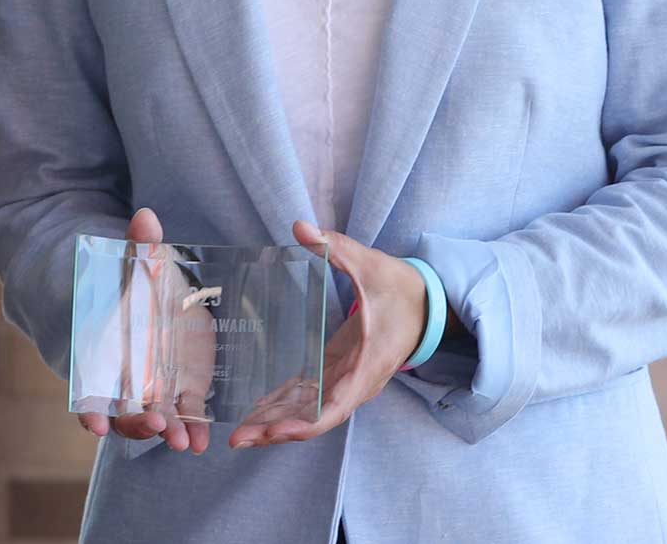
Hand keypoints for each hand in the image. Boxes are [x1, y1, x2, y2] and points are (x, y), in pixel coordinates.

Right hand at [74, 208, 214, 454]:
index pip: (87, 386)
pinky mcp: (181, 387)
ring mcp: (153, 386)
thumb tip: (146, 217)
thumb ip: (138, 246)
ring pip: (153, 418)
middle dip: (136, 423)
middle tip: (155, 425)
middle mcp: (123, 377)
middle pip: (122, 412)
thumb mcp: (133, 262)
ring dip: (167, 432)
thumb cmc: (130, 278)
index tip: (95, 424)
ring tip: (184, 443)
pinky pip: (184, 413)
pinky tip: (201, 441)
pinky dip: (191, 428)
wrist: (150, 292)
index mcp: (101, 351)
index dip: (88, 407)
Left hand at [226, 219, 424, 448]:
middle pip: (315, 417)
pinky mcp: (339, 372)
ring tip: (239, 434)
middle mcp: (356, 382)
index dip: (306, 422)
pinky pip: (310, 397)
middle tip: (238, 439)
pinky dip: (284, 407)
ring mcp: (347, 380)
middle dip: (277, 430)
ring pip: (309, 411)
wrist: (429, 304)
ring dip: (276, 423)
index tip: (277, 431)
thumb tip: (301, 227)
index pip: (335, 406)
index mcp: (368, 364)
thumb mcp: (372, 264)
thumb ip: (337, 247)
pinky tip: (256, 413)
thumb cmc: (402, 287)